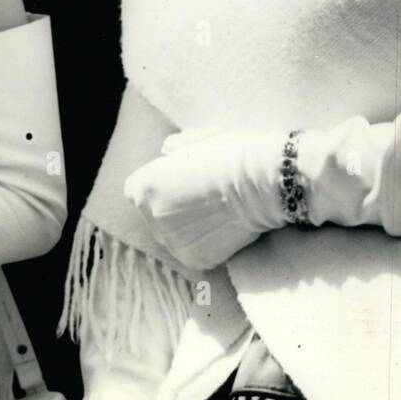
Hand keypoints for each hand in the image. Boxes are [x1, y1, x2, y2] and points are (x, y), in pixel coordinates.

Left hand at [123, 127, 285, 271]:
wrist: (262, 182)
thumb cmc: (232, 153)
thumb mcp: (200, 139)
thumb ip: (176, 147)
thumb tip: (166, 150)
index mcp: (143, 187)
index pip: (138, 192)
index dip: (162, 185)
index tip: (185, 181)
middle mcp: (151, 218)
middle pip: (155, 217)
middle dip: (174, 209)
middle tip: (205, 197)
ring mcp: (172, 242)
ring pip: (175, 237)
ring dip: (190, 229)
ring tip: (218, 212)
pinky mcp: (196, 259)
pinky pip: (196, 252)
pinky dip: (209, 244)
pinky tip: (226, 227)